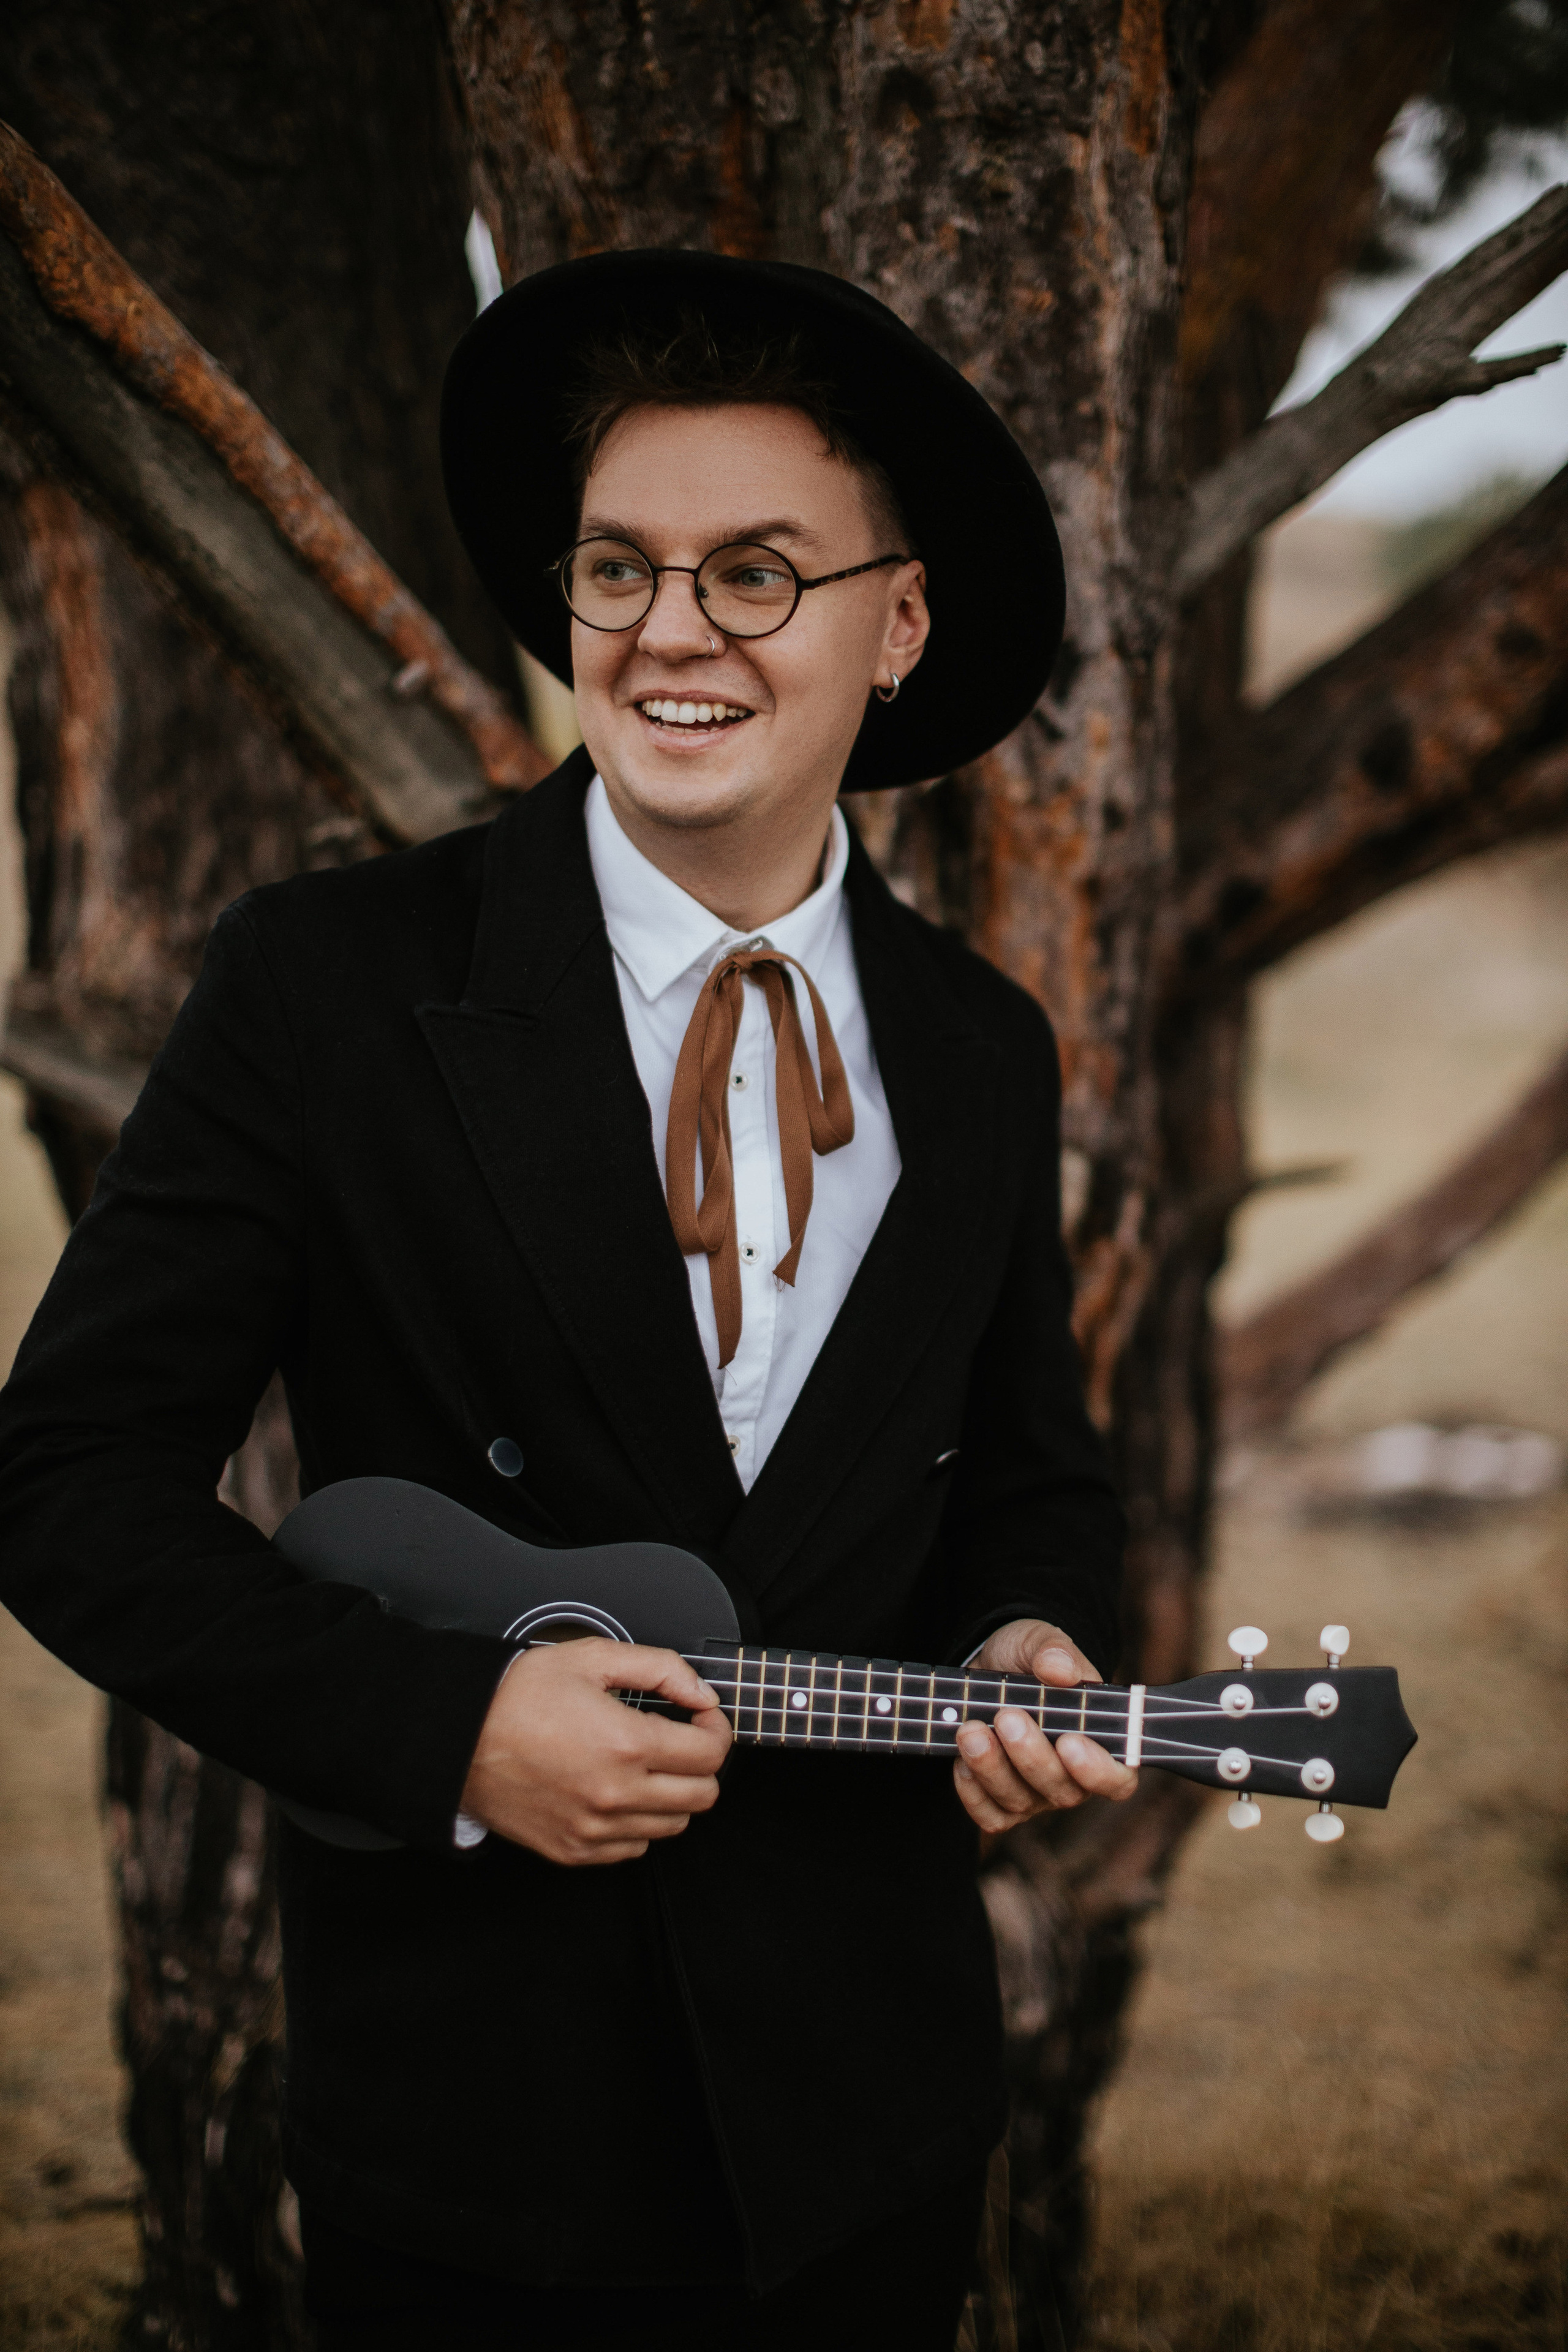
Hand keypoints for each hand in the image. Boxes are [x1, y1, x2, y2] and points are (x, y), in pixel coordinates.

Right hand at [460, 1639, 732, 1864]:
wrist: (457, 1738)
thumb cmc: (516, 1696)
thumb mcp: (592, 1658)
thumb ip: (660, 1669)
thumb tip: (701, 1694)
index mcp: (625, 1744)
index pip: (710, 1754)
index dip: (716, 1730)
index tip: (702, 1718)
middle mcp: (615, 1795)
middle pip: (702, 1796)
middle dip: (701, 1764)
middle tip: (680, 1741)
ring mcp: (594, 1829)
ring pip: (673, 1826)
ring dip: (672, 1795)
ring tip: (646, 1766)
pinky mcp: (573, 1851)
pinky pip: (633, 1848)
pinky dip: (637, 1823)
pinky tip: (618, 1792)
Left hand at [952, 1617, 1136, 1833]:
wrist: (987, 1667)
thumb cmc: (1028, 1659)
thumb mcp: (1040, 1640)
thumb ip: (1056, 1652)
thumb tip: (1060, 1670)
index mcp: (1100, 1743)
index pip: (1117, 1779)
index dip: (1098, 1771)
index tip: (1070, 1742)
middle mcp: (1072, 1778)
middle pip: (1063, 1791)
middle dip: (1031, 1757)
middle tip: (1006, 1716)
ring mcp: (1036, 1795)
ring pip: (1020, 1802)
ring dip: (992, 1768)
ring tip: (970, 1729)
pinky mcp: (999, 1802)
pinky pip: (990, 1815)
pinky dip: (972, 1791)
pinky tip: (960, 1759)